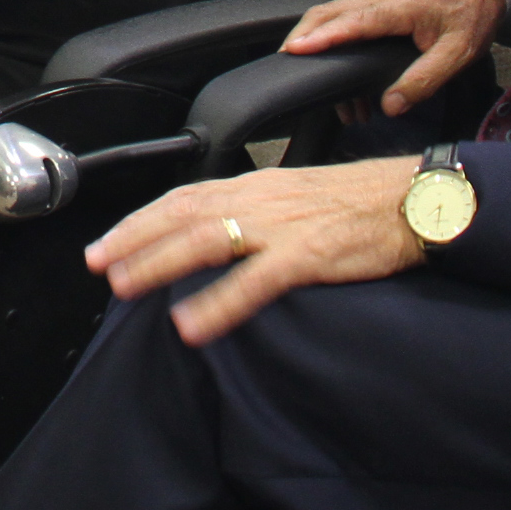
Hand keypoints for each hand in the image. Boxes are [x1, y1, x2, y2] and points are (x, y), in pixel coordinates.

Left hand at [86, 158, 424, 344]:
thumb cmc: (358, 203)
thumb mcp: (296, 197)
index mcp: (256, 184)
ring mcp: (281, 226)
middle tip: (98, 264)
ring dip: (159, 263)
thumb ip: (255, 211)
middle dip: (134, 239)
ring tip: (126, 286)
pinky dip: (217, 302)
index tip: (108, 242)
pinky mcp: (308, 255)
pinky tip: (192, 324)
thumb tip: (217, 234)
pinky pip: (253, 280)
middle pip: (182, 215)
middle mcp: (259, 198)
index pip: (184, 197)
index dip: (141, 220)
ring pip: (205, 239)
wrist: (412, 200)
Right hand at [282, 0, 505, 118]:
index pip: (351, 23)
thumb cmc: (471, 13)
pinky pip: (345, 14)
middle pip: (328, 11)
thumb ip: (423, 80)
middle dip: (302, 34)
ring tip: (315, 75)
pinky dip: (330, 34)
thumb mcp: (458, 53)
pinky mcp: (377, 1)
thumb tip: (391, 104)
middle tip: (285, 61)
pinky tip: (337, 62)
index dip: (321, 38)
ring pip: (332, 11)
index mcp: (399, 7)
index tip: (295, 50)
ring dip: (316, 38)